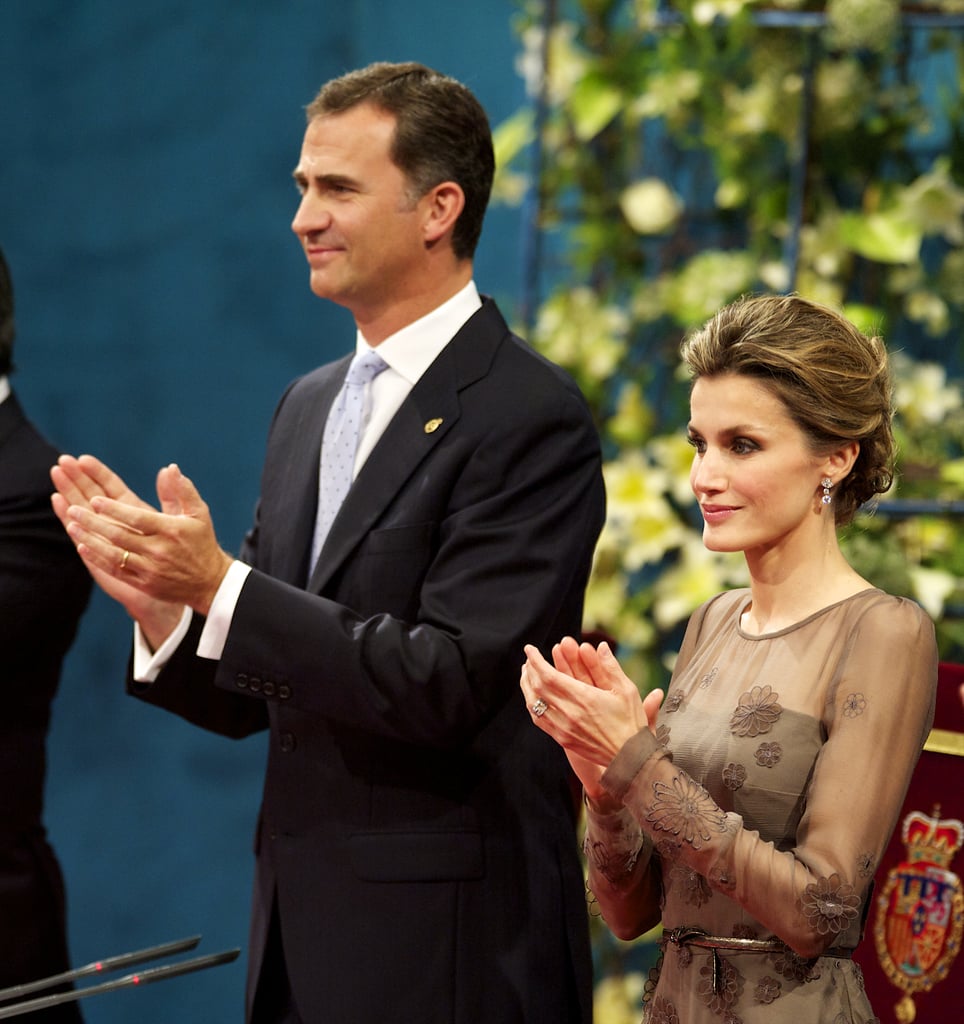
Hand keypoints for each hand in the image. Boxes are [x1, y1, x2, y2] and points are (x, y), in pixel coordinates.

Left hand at [51, 455, 232, 639]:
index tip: (95, 500)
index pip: (137, 518)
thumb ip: (183, 490)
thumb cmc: (202, 542)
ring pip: (113, 553)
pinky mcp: (144, 584)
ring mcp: (150, 569)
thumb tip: (170, 468)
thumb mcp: (199, 513)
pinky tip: (83, 546)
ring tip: (72, 524)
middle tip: (73, 509)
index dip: (114, 509)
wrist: (210, 582)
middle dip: (93, 521)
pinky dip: (98, 558)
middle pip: (119, 535)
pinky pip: (116, 570)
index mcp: (171, 530)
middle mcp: (159, 550)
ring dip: (90, 538)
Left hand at [520, 637, 662, 801]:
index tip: (530, 649)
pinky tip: (533, 696)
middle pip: (537, 687)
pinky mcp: (562, 739)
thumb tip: (601, 646)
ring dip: (526, 685)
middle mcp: (569, 713)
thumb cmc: (630, 722)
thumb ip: (610, 667)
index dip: (535, 660)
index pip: (549, 675)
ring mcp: (563, 728)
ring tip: (527, 673)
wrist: (630, 758)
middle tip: (529, 658)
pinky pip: (539, 719)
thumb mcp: (626, 690)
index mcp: (584, 698)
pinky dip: (531, 704)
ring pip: (534, 704)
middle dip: (530, 669)